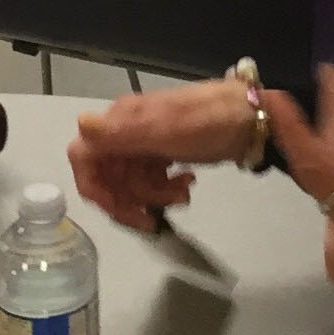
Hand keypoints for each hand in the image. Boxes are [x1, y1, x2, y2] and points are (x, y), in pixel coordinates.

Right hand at [68, 78, 260, 231]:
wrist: (252, 117)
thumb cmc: (209, 120)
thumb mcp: (167, 129)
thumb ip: (123, 132)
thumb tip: (81, 124)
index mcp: (121, 122)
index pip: (84, 157)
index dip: (94, 187)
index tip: (118, 209)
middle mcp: (127, 132)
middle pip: (108, 177)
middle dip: (131, 199)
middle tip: (155, 217)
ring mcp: (145, 143)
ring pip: (131, 183)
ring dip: (154, 196)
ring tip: (184, 193)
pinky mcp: (163, 154)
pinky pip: (150, 180)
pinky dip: (165, 190)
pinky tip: (187, 185)